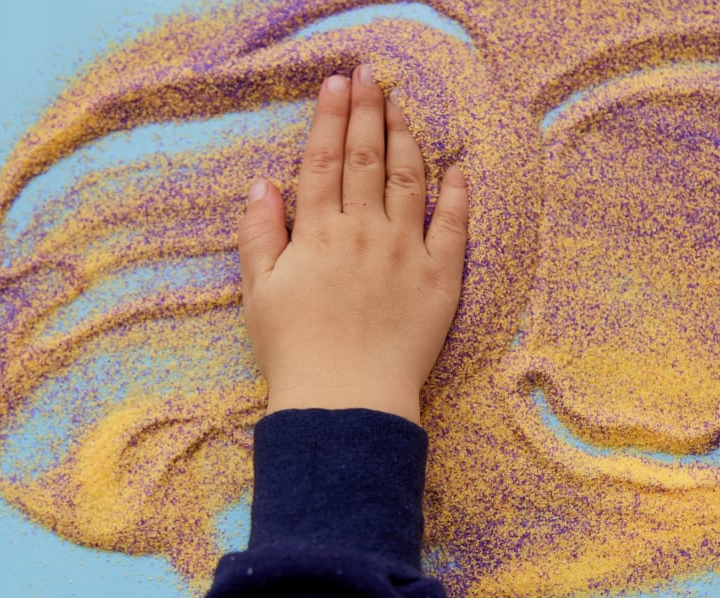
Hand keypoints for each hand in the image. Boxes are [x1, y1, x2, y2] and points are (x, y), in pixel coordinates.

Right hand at [237, 64, 468, 424]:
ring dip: (407, 138)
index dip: (330, 118)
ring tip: (404, 107)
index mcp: (319, 233)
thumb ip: (260, 234)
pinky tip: (459, 167)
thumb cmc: (296, 351)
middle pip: (367, 159)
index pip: (323, 161)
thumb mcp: (260, 292)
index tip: (336, 83)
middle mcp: (365, 232)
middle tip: (371, 75)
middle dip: (368, 111)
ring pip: (410, 180)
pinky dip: (459, 194)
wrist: (345, 401)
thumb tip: (263, 183)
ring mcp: (407, 252)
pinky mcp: (441, 279)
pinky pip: (454, 226)